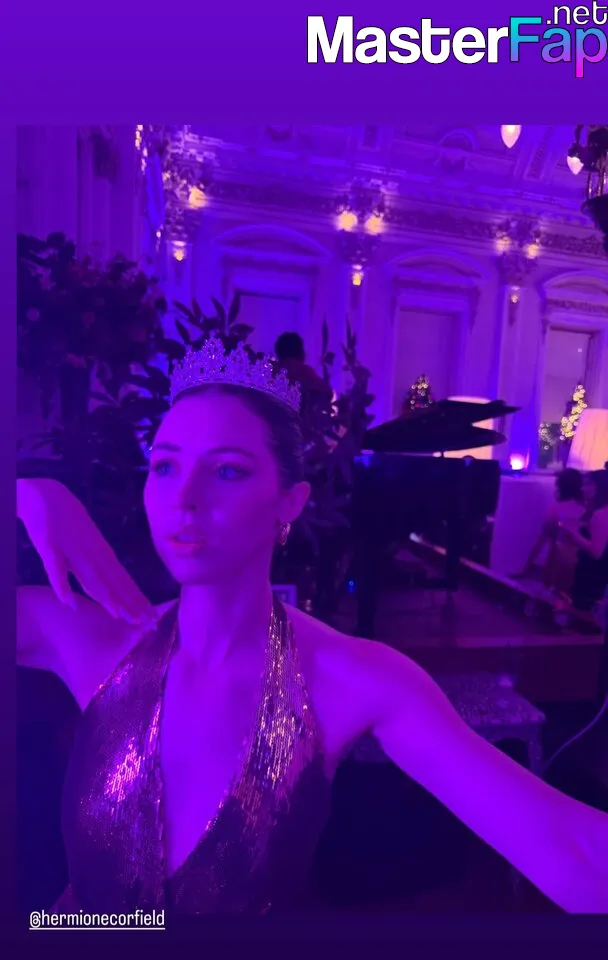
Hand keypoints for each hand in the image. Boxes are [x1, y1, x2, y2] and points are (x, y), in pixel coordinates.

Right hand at [17, 479, 156, 625]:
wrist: (46, 494)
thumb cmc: (68, 522)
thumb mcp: (87, 545)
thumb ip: (97, 566)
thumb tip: (109, 586)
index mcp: (102, 555)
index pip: (123, 582)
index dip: (137, 600)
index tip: (153, 617)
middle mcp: (93, 555)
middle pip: (115, 584)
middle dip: (131, 604)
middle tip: (150, 622)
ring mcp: (73, 551)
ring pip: (92, 578)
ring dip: (107, 597)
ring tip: (121, 616)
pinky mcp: (50, 546)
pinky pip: (56, 569)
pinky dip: (62, 585)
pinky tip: (69, 604)